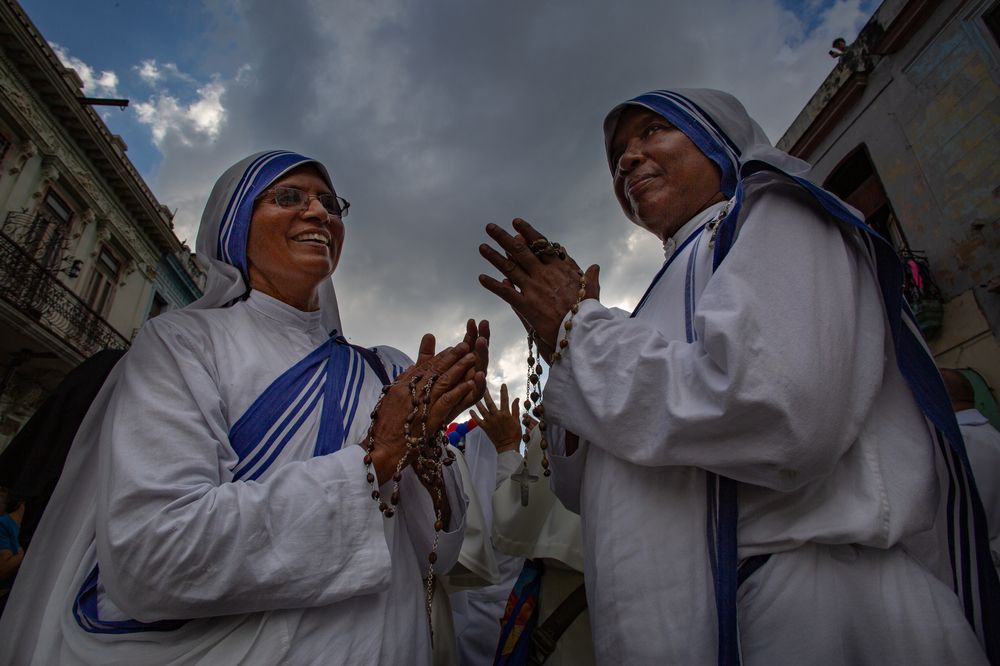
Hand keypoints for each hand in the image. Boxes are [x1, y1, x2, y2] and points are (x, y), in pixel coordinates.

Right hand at [367, 324, 488, 481]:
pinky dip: (459, 390)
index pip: (422, 367)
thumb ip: (401, 385)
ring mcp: (420, 404)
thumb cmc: (383, 430)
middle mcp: (409, 392)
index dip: (438, 356)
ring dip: (459, 368)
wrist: (380, 450)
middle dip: (451, 356)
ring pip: (443, 381)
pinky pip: (447, 401)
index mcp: (400, 387)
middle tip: (464, 346)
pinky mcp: (429, 418)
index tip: (450, 349)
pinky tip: (471, 383)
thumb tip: (412, 368)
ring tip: (472, 358)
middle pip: (434, 370)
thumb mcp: (388, 403)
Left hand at [470, 383, 520, 452]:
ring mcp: (489, 422)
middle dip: (486, 394)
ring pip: (482, 410)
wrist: (507, 446)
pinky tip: (470, 410)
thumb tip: (517, 398)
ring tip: (475, 396)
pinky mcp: (485, 427)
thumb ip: (515, 409)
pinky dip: (474, 415)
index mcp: (505, 414)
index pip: (504, 399)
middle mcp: (496, 416)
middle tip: (483, 386)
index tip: (503, 384)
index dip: (504, 391)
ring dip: (478, 403)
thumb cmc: (514, 434)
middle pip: (490, 402)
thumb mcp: (517, 420)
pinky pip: (477, 420)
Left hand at [479, 219, 599, 361]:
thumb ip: (590, 277)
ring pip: (509, 268)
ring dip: (494, 257)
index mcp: (560, 268)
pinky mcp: (526, 305)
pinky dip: (492, 285)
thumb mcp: (592, 291)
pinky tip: (481, 278)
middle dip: (504, 238)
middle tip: (490, 227)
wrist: (582, 330)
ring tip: (482, 247)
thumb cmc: (589, 312)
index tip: (516, 223)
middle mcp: (544, 274)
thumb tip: (594, 267)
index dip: (527, 232)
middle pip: (520, 251)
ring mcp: (534, 288)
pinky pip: (506, 293)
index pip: (541, 245)